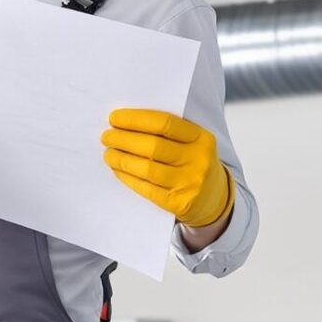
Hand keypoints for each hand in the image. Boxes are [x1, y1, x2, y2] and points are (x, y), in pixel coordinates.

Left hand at [101, 109, 231, 227]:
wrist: (214, 199)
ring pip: (147, 169)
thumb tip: (125, 123)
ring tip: (108, 153)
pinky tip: (117, 170)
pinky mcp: (179, 203)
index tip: (114, 118)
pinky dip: (128, 178)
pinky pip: (147, 189)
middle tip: (106, 136)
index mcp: (201, 137)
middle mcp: (198, 160)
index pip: (164, 123)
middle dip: (124, 139)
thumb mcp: (192, 143)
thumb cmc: (193, 163)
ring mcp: (190, 183)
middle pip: (153, 146)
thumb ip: (167, 132)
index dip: (135, 119)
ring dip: (122, 159)